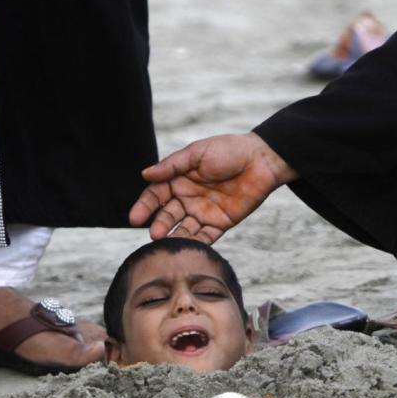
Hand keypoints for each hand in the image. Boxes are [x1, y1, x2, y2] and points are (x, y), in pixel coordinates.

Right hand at [129, 132, 297, 243]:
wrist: (262, 160)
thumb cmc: (228, 150)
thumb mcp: (197, 153)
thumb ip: (172, 165)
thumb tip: (145, 174)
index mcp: (178, 179)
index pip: (155, 195)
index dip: (145, 206)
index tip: (134, 218)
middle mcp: (187, 198)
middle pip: (167, 215)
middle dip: (160, 224)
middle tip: (154, 233)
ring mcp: (202, 212)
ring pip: (183, 228)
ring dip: (174, 236)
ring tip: (166, 242)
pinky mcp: (219, 224)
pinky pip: (205, 237)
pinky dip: (195, 243)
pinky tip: (187, 247)